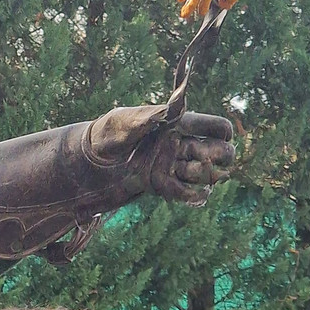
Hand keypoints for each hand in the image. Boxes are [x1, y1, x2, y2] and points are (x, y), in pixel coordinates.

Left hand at [86, 105, 234, 205]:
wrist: (86, 161)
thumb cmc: (104, 133)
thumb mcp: (120, 122)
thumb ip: (142, 120)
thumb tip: (163, 114)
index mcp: (175, 124)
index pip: (212, 126)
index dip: (222, 131)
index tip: (223, 136)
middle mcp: (177, 145)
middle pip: (217, 150)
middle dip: (218, 155)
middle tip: (200, 157)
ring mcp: (171, 165)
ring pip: (204, 173)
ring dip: (201, 174)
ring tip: (183, 171)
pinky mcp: (160, 184)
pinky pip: (184, 192)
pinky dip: (191, 195)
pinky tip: (195, 195)